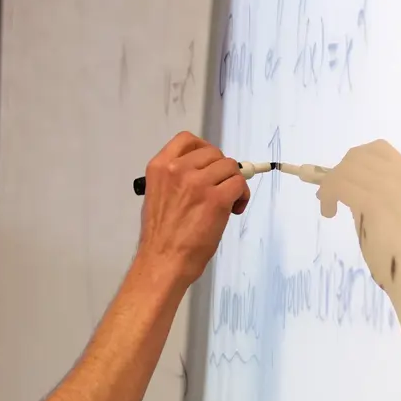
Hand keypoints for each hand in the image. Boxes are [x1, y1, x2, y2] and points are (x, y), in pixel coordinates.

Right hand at [137, 131, 249, 286]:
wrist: (164, 260)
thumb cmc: (160, 235)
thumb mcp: (157, 195)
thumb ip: (176, 178)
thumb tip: (204, 172)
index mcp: (159, 167)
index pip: (187, 140)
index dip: (204, 148)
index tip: (209, 163)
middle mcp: (177, 169)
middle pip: (213, 153)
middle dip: (221, 170)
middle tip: (220, 188)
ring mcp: (198, 183)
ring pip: (230, 167)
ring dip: (233, 182)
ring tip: (228, 202)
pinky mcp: (216, 199)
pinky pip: (239, 184)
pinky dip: (242, 196)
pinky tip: (234, 209)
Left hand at [315, 139, 400, 290]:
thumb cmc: (393, 243)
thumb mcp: (386, 205)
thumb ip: (369, 187)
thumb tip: (336, 177)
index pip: (376, 148)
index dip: (353, 159)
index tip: (342, 178)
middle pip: (357, 156)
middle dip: (337, 173)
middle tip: (328, 196)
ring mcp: (390, 187)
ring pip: (345, 170)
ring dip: (329, 186)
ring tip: (329, 207)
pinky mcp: (375, 201)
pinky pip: (340, 185)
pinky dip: (328, 196)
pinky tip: (329, 213)